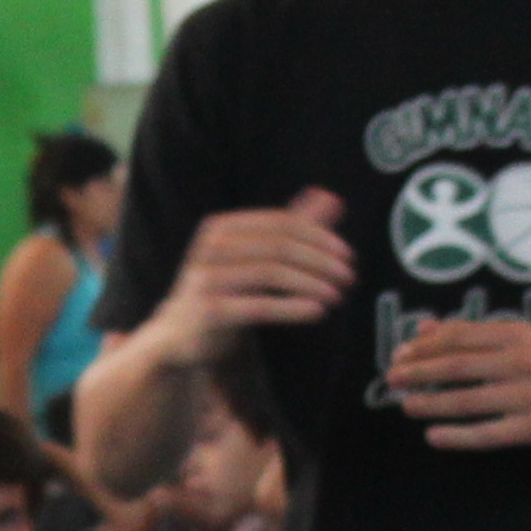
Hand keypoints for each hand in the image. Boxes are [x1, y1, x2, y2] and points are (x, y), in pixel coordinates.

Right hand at [152, 189, 352, 359]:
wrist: (181, 333)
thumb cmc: (225, 289)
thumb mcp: (256, 255)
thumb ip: (292, 227)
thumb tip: (332, 197)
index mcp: (222, 227)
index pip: (281, 223)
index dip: (319, 237)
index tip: (348, 255)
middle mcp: (211, 247)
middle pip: (278, 246)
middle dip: (320, 261)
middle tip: (348, 277)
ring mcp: (207, 279)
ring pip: (270, 273)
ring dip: (310, 284)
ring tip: (337, 295)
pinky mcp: (209, 311)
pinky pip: (258, 306)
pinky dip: (292, 308)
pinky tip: (318, 311)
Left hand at [389, 317, 530, 451]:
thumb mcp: (519, 338)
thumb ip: (472, 333)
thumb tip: (423, 329)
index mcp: (517, 335)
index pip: (461, 337)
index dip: (426, 346)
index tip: (399, 354)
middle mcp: (522, 362)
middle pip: (460, 367)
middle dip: (422, 372)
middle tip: (393, 379)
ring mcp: (530, 397)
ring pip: (471, 401)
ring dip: (434, 403)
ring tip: (407, 405)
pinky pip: (490, 434)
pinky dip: (460, 436)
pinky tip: (434, 436)